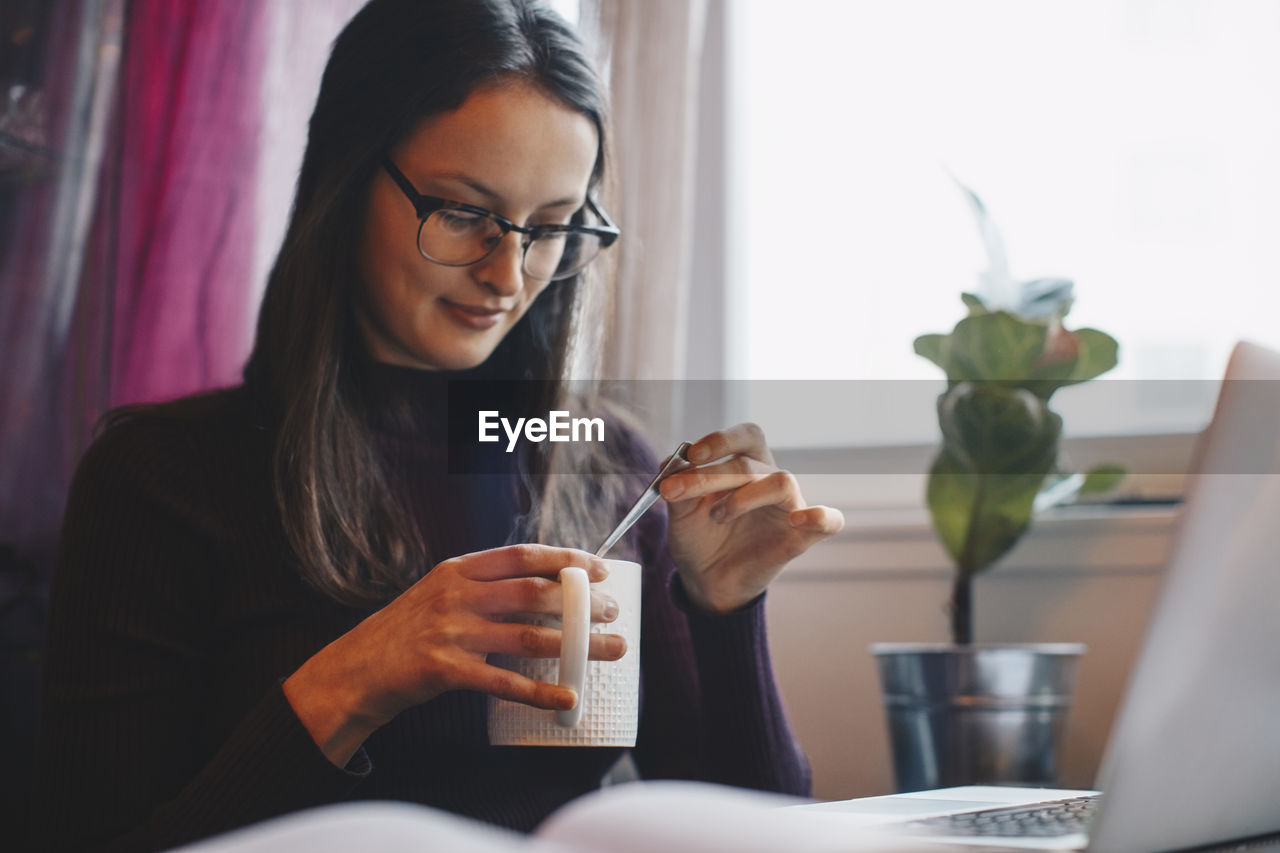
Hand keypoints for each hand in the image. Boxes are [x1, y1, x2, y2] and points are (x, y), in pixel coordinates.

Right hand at [284, 544, 625, 765]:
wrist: (355, 670)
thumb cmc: (407, 631)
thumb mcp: (439, 592)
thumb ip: (483, 585)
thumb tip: (544, 583)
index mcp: (458, 569)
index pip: (522, 555)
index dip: (565, 559)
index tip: (599, 568)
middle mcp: (456, 595)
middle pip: (534, 593)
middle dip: (581, 603)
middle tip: (613, 611)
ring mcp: (450, 632)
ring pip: (529, 637)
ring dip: (577, 645)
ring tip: (611, 650)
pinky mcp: (444, 670)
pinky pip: (504, 682)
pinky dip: (541, 691)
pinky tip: (568, 697)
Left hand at [658, 424, 843, 612]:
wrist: (705, 580)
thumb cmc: (699, 538)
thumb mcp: (680, 511)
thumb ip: (678, 485)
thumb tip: (671, 462)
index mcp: (746, 464)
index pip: (746, 435)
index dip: (721, 439)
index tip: (691, 454)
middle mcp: (770, 479)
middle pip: (750, 462)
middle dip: (711, 475)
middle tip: (679, 491)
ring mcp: (789, 507)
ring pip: (782, 481)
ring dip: (742, 497)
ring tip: (717, 516)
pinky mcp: (801, 537)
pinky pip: (829, 521)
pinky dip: (820, 516)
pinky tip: (799, 520)